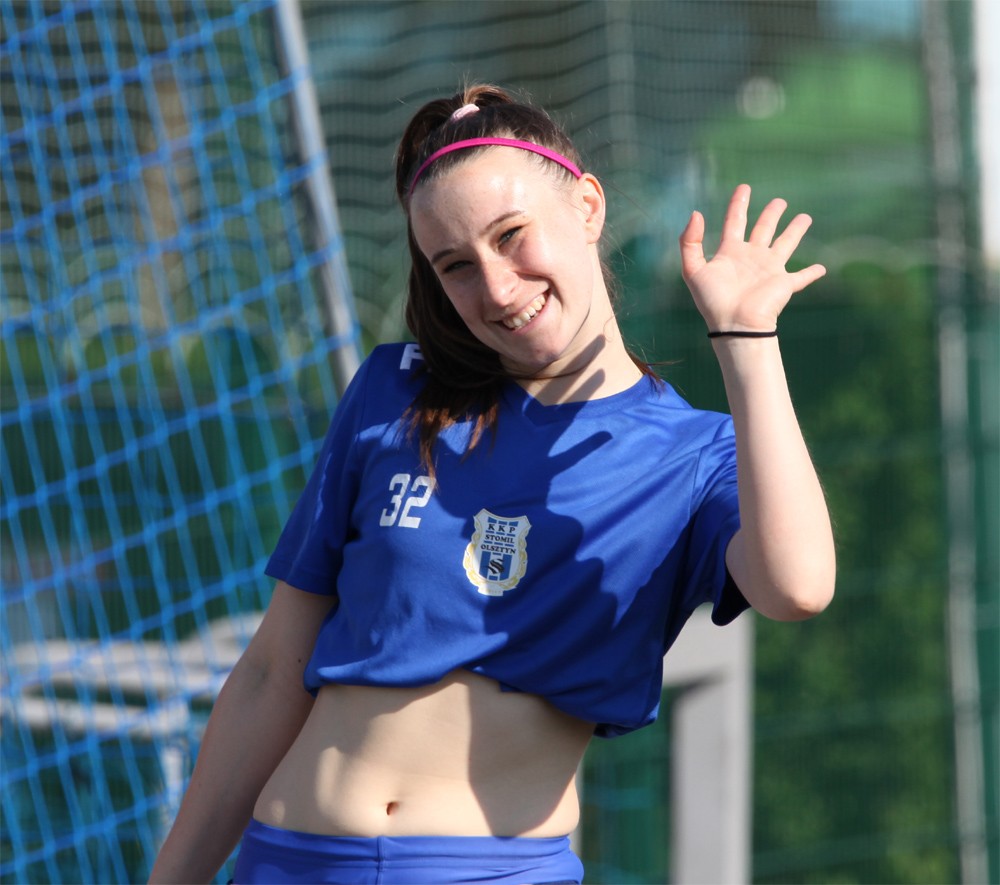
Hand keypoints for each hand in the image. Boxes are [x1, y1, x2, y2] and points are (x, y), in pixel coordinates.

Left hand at [679, 184, 825, 332]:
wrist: (734, 324)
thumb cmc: (713, 300)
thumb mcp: (692, 270)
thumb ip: (689, 242)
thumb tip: (696, 213)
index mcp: (731, 253)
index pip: (735, 221)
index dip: (739, 204)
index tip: (744, 187)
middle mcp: (752, 258)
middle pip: (763, 229)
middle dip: (771, 214)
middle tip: (780, 201)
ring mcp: (769, 270)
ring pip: (786, 244)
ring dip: (795, 231)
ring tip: (805, 218)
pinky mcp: (784, 284)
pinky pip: (801, 278)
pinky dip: (812, 274)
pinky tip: (822, 269)